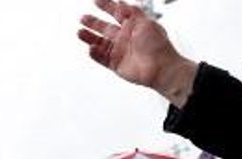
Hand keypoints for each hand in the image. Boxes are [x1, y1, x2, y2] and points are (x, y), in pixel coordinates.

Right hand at [78, 0, 197, 106]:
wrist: (161, 68)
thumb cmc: (158, 46)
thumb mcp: (146, 22)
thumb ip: (132, 12)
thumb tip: (120, 4)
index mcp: (133, 25)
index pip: (117, 13)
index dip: (106, 6)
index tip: (96, 1)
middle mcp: (125, 37)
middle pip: (105, 28)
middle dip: (93, 23)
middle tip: (83, 18)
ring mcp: (120, 51)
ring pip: (100, 43)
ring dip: (90, 37)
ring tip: (80, 32)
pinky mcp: (116, 64)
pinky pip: (101, 58)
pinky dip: (95, 54)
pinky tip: (90, 48)